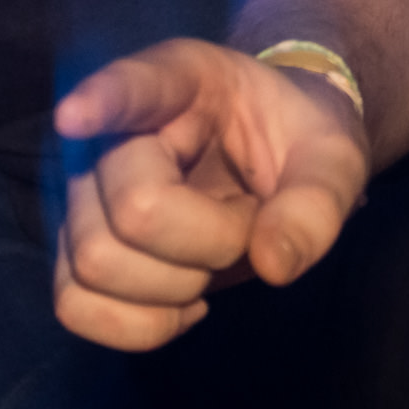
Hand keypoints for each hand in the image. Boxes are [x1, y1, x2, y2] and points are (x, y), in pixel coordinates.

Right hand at [46, 40, 370, 352]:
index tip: (74, 117)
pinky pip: (75, 305)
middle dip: (206, 244)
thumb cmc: (296, 144)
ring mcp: (86, 194)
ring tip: (212, 258)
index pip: (135, 85)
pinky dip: (138, 326)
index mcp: (184, 82)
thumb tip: (272, 263)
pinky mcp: (77, 251)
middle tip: (245, 222)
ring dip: (173, 288)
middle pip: (130, 211)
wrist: (274, 166)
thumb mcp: (335, 159)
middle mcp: (115, 132)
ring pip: (94, 265)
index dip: (102, 101)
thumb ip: (318, 203)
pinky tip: (183, 305)